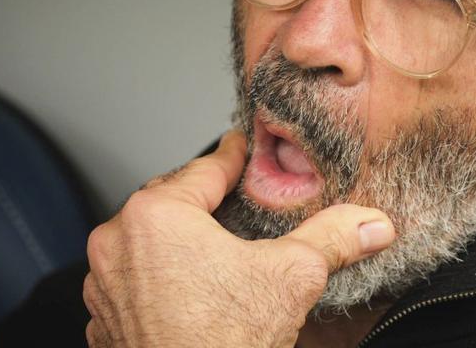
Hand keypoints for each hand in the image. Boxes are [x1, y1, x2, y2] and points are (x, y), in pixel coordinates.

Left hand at [82, 131, 394, 347]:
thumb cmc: (224, 344)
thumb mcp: (292, 276)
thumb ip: (331, 237)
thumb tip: (372, 223)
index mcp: (157, 215)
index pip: (204, 168)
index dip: (232, 156)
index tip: (241, 148)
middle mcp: (118, 243)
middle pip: (171, 203)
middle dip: (203, 202)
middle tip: (235, 203)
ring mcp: (105, 286)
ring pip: (146, 245)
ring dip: (176, 244)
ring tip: (215, 255)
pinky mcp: (104, 323)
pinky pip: (132, 286)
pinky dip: (158, 284)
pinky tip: (191, 295)